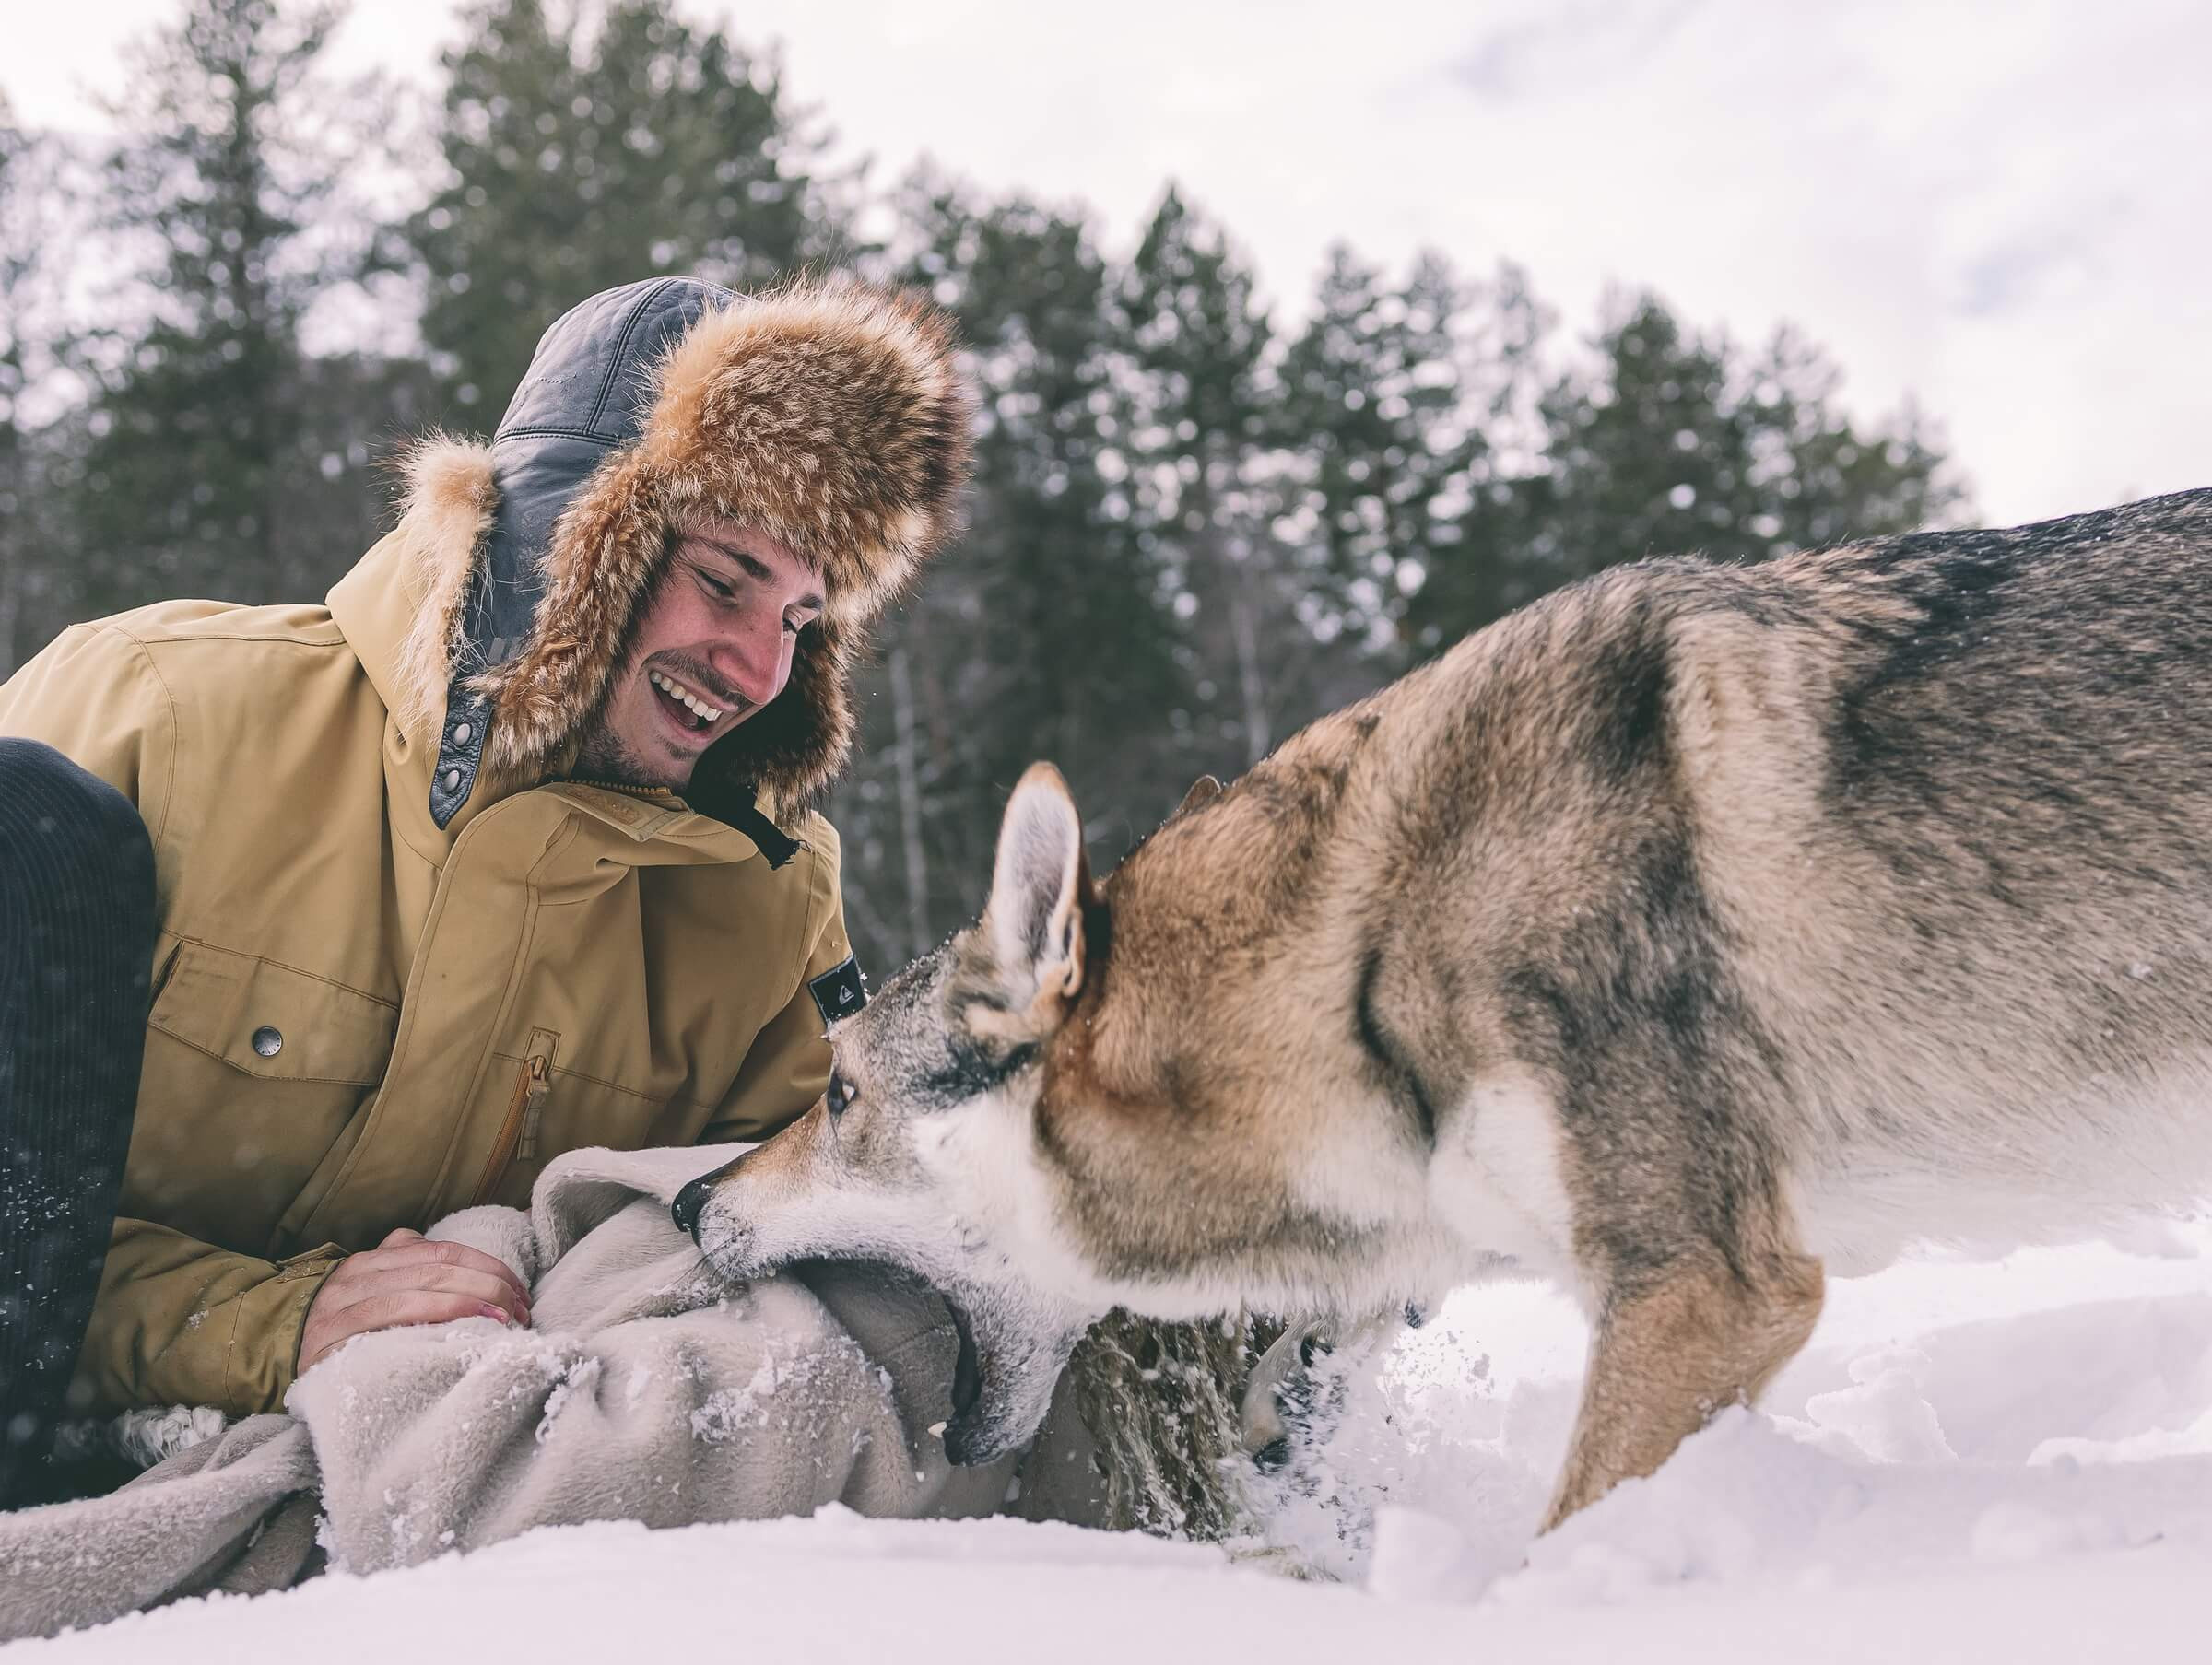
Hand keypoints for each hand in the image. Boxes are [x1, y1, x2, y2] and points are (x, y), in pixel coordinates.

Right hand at [299, 1228, 531, 1373]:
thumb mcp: (380, 1296)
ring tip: (504, 1321)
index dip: (489, 1268)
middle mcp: (356, 1273)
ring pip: (416, 1290)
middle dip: (489, 1286)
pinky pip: (388, 1320)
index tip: (521, 1292)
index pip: (444, 1251)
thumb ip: (417, 1278)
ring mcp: (341, 1304)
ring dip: (469, 1303)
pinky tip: (462, 1332)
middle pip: (437, 1268)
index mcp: (375, 1258)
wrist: (276, 1359)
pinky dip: (433, 1320)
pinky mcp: (330, 1337)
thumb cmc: (348, 1334)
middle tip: (522, 1311)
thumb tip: (486, 1278)